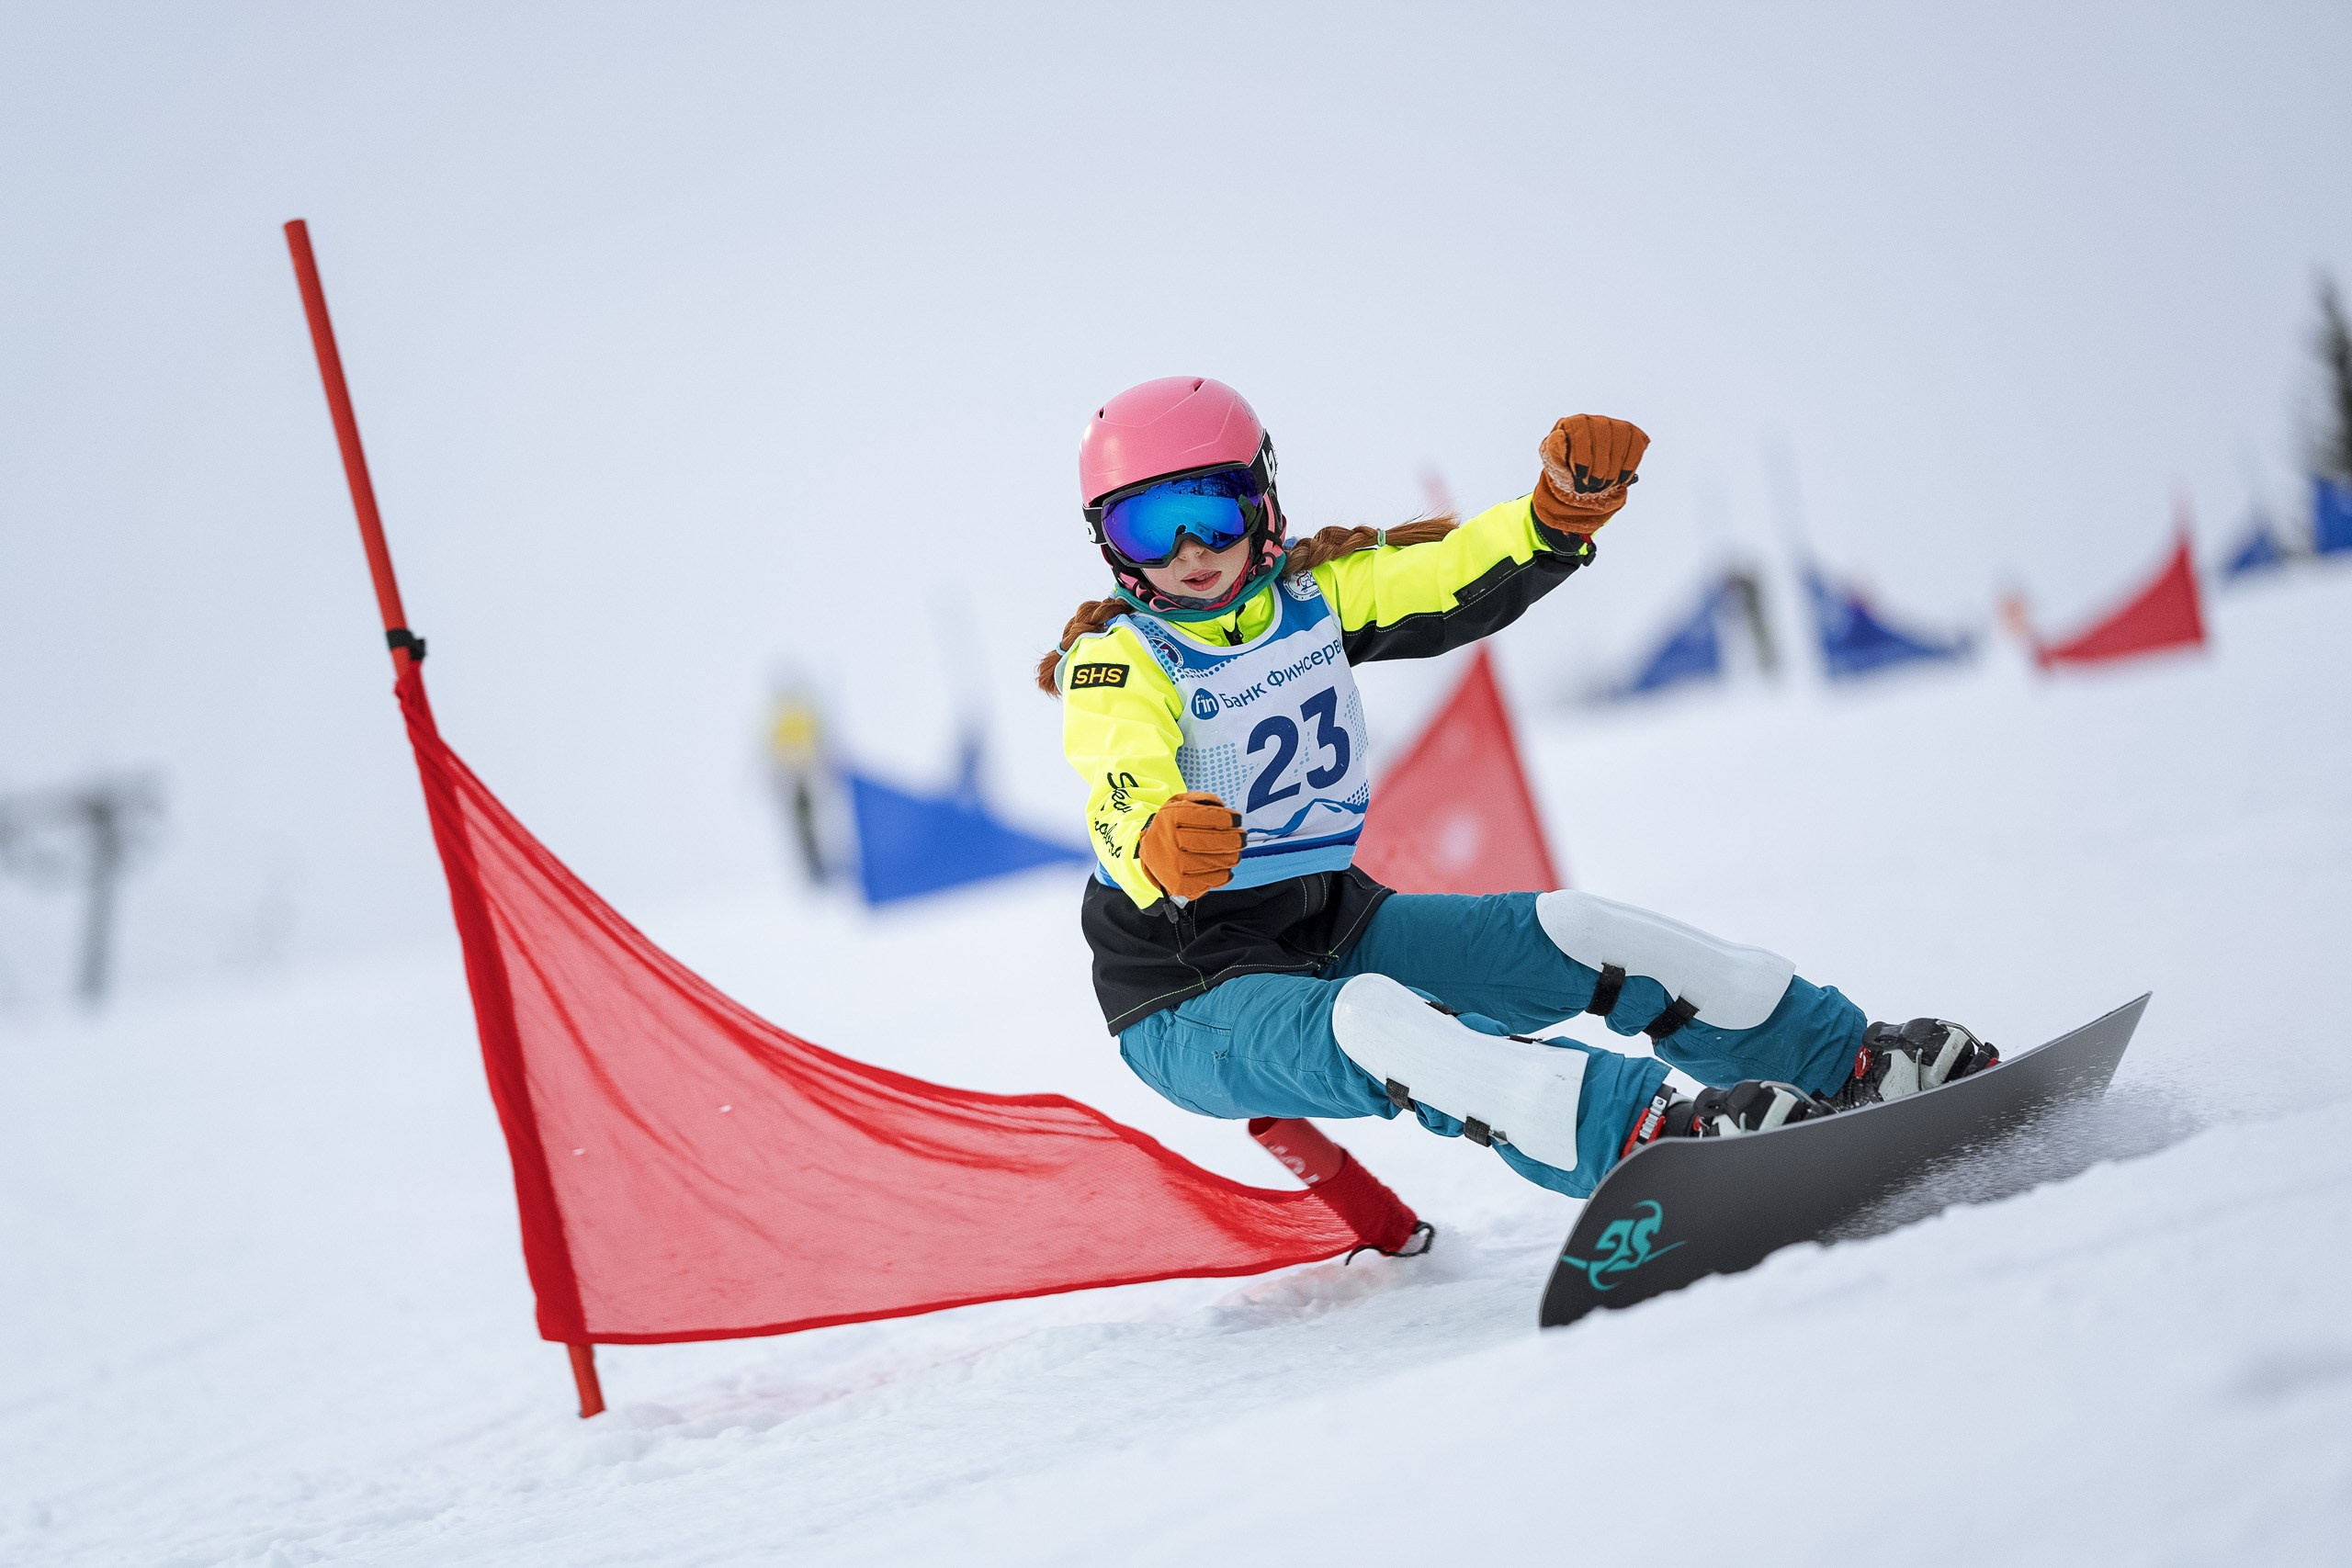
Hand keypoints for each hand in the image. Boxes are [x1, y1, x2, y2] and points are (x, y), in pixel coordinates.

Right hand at [1139, 792, 1243, 898]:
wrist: (1150, 853)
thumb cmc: (1171, 827)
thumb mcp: (1179, 803)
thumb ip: (1201, 800)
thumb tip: (1222, 807)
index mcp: (1171, 816)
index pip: (1206, 817)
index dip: (1227, 819)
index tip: (1237, 820)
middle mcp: (1171, 840)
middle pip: (1213, 841)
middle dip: (1234, 840)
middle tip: (1242, 838)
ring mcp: (1175, 865)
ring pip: (1216, 862)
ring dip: (1232, 857)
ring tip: (1233, 852)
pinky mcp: (1181, 885)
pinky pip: (1213, 880)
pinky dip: (1224, 874)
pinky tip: (1224, 867)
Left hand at [1532, 414, 1649, 534]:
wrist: (1581, 477)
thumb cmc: (1564, 467)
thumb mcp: (1552, 462)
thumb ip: (1553, 450)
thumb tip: (1559, 436)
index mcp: (1574, 423)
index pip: (1581, 431)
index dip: (1582, 456)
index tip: (1580, 477)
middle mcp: (1596, 420)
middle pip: (1604, 435)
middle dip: (1599, 465)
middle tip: (1592, 485)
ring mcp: (1615, 425)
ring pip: (1622, 439)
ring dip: (1615, 467)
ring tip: (1604, 485)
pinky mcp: (1630, 434)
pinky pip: (1637, 443)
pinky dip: (1631, 463)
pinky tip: (1622, 480)